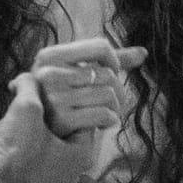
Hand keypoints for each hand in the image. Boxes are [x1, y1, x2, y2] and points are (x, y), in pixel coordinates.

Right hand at [0, 73, 97, 182]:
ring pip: (54, 150)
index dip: (70, 102)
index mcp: (82, 156)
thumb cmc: (16, 150)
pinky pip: (40, 164)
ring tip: (24, 121)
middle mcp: (73, 174)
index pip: (86, 119)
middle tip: (38, 105)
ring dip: (42, 135)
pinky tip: (17, 141)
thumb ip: (31, 87)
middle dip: (54, 118)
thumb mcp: (25, 109)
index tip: (54, 92)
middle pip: (69, 135)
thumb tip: (28, 76)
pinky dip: (32, 151)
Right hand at [29, 38, 144, 139]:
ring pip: (109, 94)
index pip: (101, 46)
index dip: (115, 60)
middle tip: (115, 102)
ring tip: (109, 113)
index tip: (113, 73)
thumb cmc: (64, 98)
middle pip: (108, 73)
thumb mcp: (77, 73)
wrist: (39, 135)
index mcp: (49, 56)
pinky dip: (111, 120)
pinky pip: (104, 114)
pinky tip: (102, 125)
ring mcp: (53, 97)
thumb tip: (144, 52)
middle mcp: (47, 74)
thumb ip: (109, 61)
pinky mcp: (61, 120)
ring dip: (116, 107)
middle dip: (119, 90)